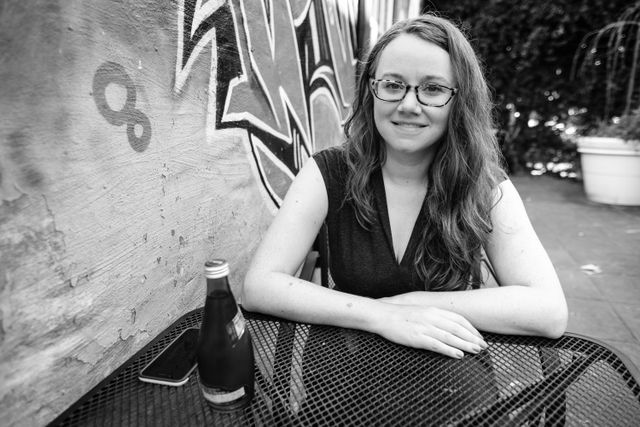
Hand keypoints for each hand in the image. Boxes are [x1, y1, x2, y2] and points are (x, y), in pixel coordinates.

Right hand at [372, 302, 486, 358]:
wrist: (382, 315)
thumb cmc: (399, 314)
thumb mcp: (420, 311)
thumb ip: (434, 316)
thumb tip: (447, 325)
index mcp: (433, 310)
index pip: (458, 319)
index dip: (471, 328)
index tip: (479, 336)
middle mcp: (431, 317)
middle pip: (458, 328)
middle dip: (473, 338)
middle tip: (483, 346)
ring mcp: (425, 327)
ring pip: (450, 337)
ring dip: (466, 344)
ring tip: (476, 351)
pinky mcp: (417, 337)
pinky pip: (437, 345)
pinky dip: (450, 350)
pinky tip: (458, 355)